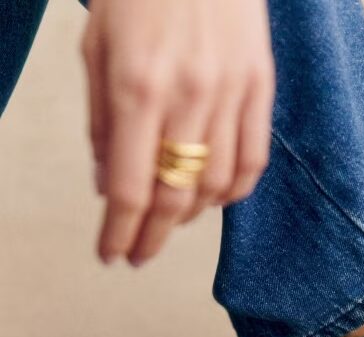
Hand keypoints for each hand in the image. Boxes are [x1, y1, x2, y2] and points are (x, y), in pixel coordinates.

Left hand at [81, 0, 274, 265]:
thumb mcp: (97, 48)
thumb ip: (102, 123)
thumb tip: (108, 186)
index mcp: (139, 86)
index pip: (131, 188)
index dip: (120, 232)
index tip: (112, 254)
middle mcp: (189, 96)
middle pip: (174, 197)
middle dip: (153, 237)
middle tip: (140, 253)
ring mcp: (231, 93)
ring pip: (216, 186)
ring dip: (189, 214)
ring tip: (171, 217)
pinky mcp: (261, 87)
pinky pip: (253, 162)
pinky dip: (233, 192)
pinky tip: (213, 196)